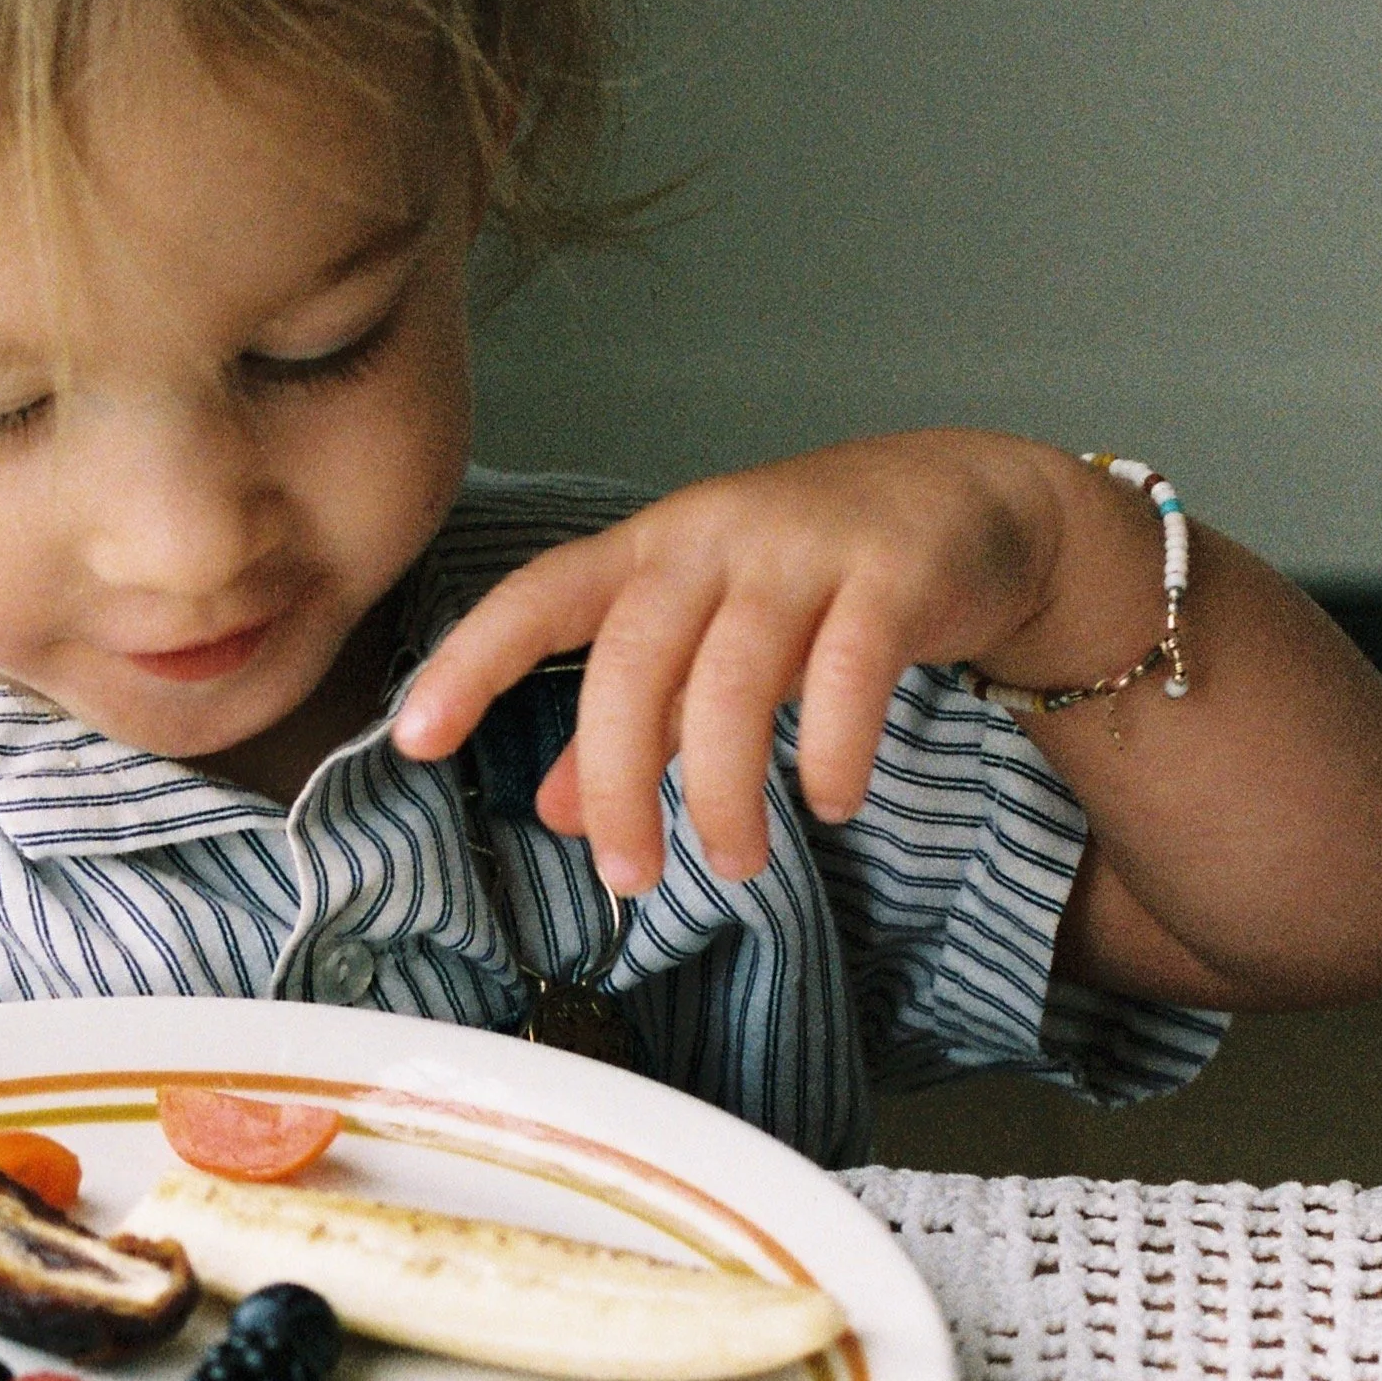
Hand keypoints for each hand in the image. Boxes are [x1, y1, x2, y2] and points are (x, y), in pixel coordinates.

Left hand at [394, 434, 1148, 891]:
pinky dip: (833, 750)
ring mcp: (803, 551)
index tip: (413, 741)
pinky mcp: (891, 574)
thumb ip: (631, 720)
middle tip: (630, 876)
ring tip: (736, 861)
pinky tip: (832, 803)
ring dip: (724, 789)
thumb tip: (546, 809)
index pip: (538, 598)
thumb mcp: (707, 634)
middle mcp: (713, 539)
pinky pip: (850, 671)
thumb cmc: (813, 577)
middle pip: (631, 661)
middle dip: (616, 781)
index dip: (470, 665)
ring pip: (734, 678)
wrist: (968, 503)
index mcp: (651, 553)